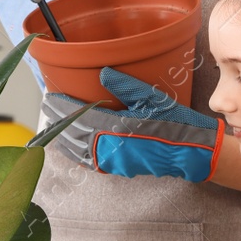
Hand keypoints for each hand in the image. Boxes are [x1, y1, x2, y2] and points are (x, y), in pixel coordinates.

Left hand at [43, 67, 224, 182]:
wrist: (193, 153)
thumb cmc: (177, 124)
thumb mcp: (153, 98)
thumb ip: (126, 86)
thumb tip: (102, 72)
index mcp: (118, 127)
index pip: (80, 116)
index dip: (62, 107)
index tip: (49, 98)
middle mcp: (112, 146)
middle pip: (75, 134)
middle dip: (59, 121)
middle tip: (47, 108)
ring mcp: (114, 161)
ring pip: (79, 151)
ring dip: (64, 138)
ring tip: (54, 125)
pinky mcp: (120, 169)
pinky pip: (91, 163)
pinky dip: (77, 154)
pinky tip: (72, 147)